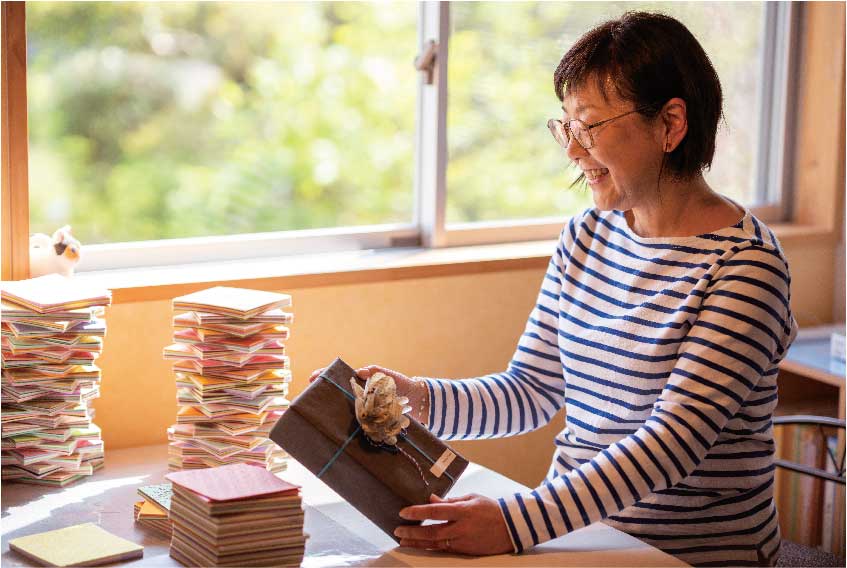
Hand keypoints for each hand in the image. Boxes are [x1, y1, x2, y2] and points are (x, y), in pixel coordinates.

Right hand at [309, 364, 428, 423]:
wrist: (417, 401)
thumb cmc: (401, 384)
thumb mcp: (388, 375)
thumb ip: (375, 372)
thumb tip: (358, 371)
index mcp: (362, 383)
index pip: (340, 378)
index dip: (326, 376)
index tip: (313, 377)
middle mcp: (360, 397)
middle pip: (338, 395)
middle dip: (324, 394)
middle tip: (310, 395)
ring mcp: (364, 410)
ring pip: (344, 411)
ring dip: (332, 411)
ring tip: (318, 411)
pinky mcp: (371, 423)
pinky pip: (357, 425)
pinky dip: (347, 427)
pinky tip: (337, 429)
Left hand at [394, 494, 513, 555]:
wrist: (512, 528)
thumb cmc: (491, 509)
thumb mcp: (471, 498)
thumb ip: (450, 500)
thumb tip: (431, 499)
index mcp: (463, 511)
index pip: (435, 510)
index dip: (418, 511)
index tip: (403, 511)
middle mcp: (461, 527)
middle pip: (432, 531)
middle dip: (413, 531)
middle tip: (397, 530)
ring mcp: (463, 541)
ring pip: (435, 544)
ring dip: (417, 542)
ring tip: (403, 541)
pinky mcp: (465, 551)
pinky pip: (444, 550)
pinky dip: (430, 548)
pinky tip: (420, 546)